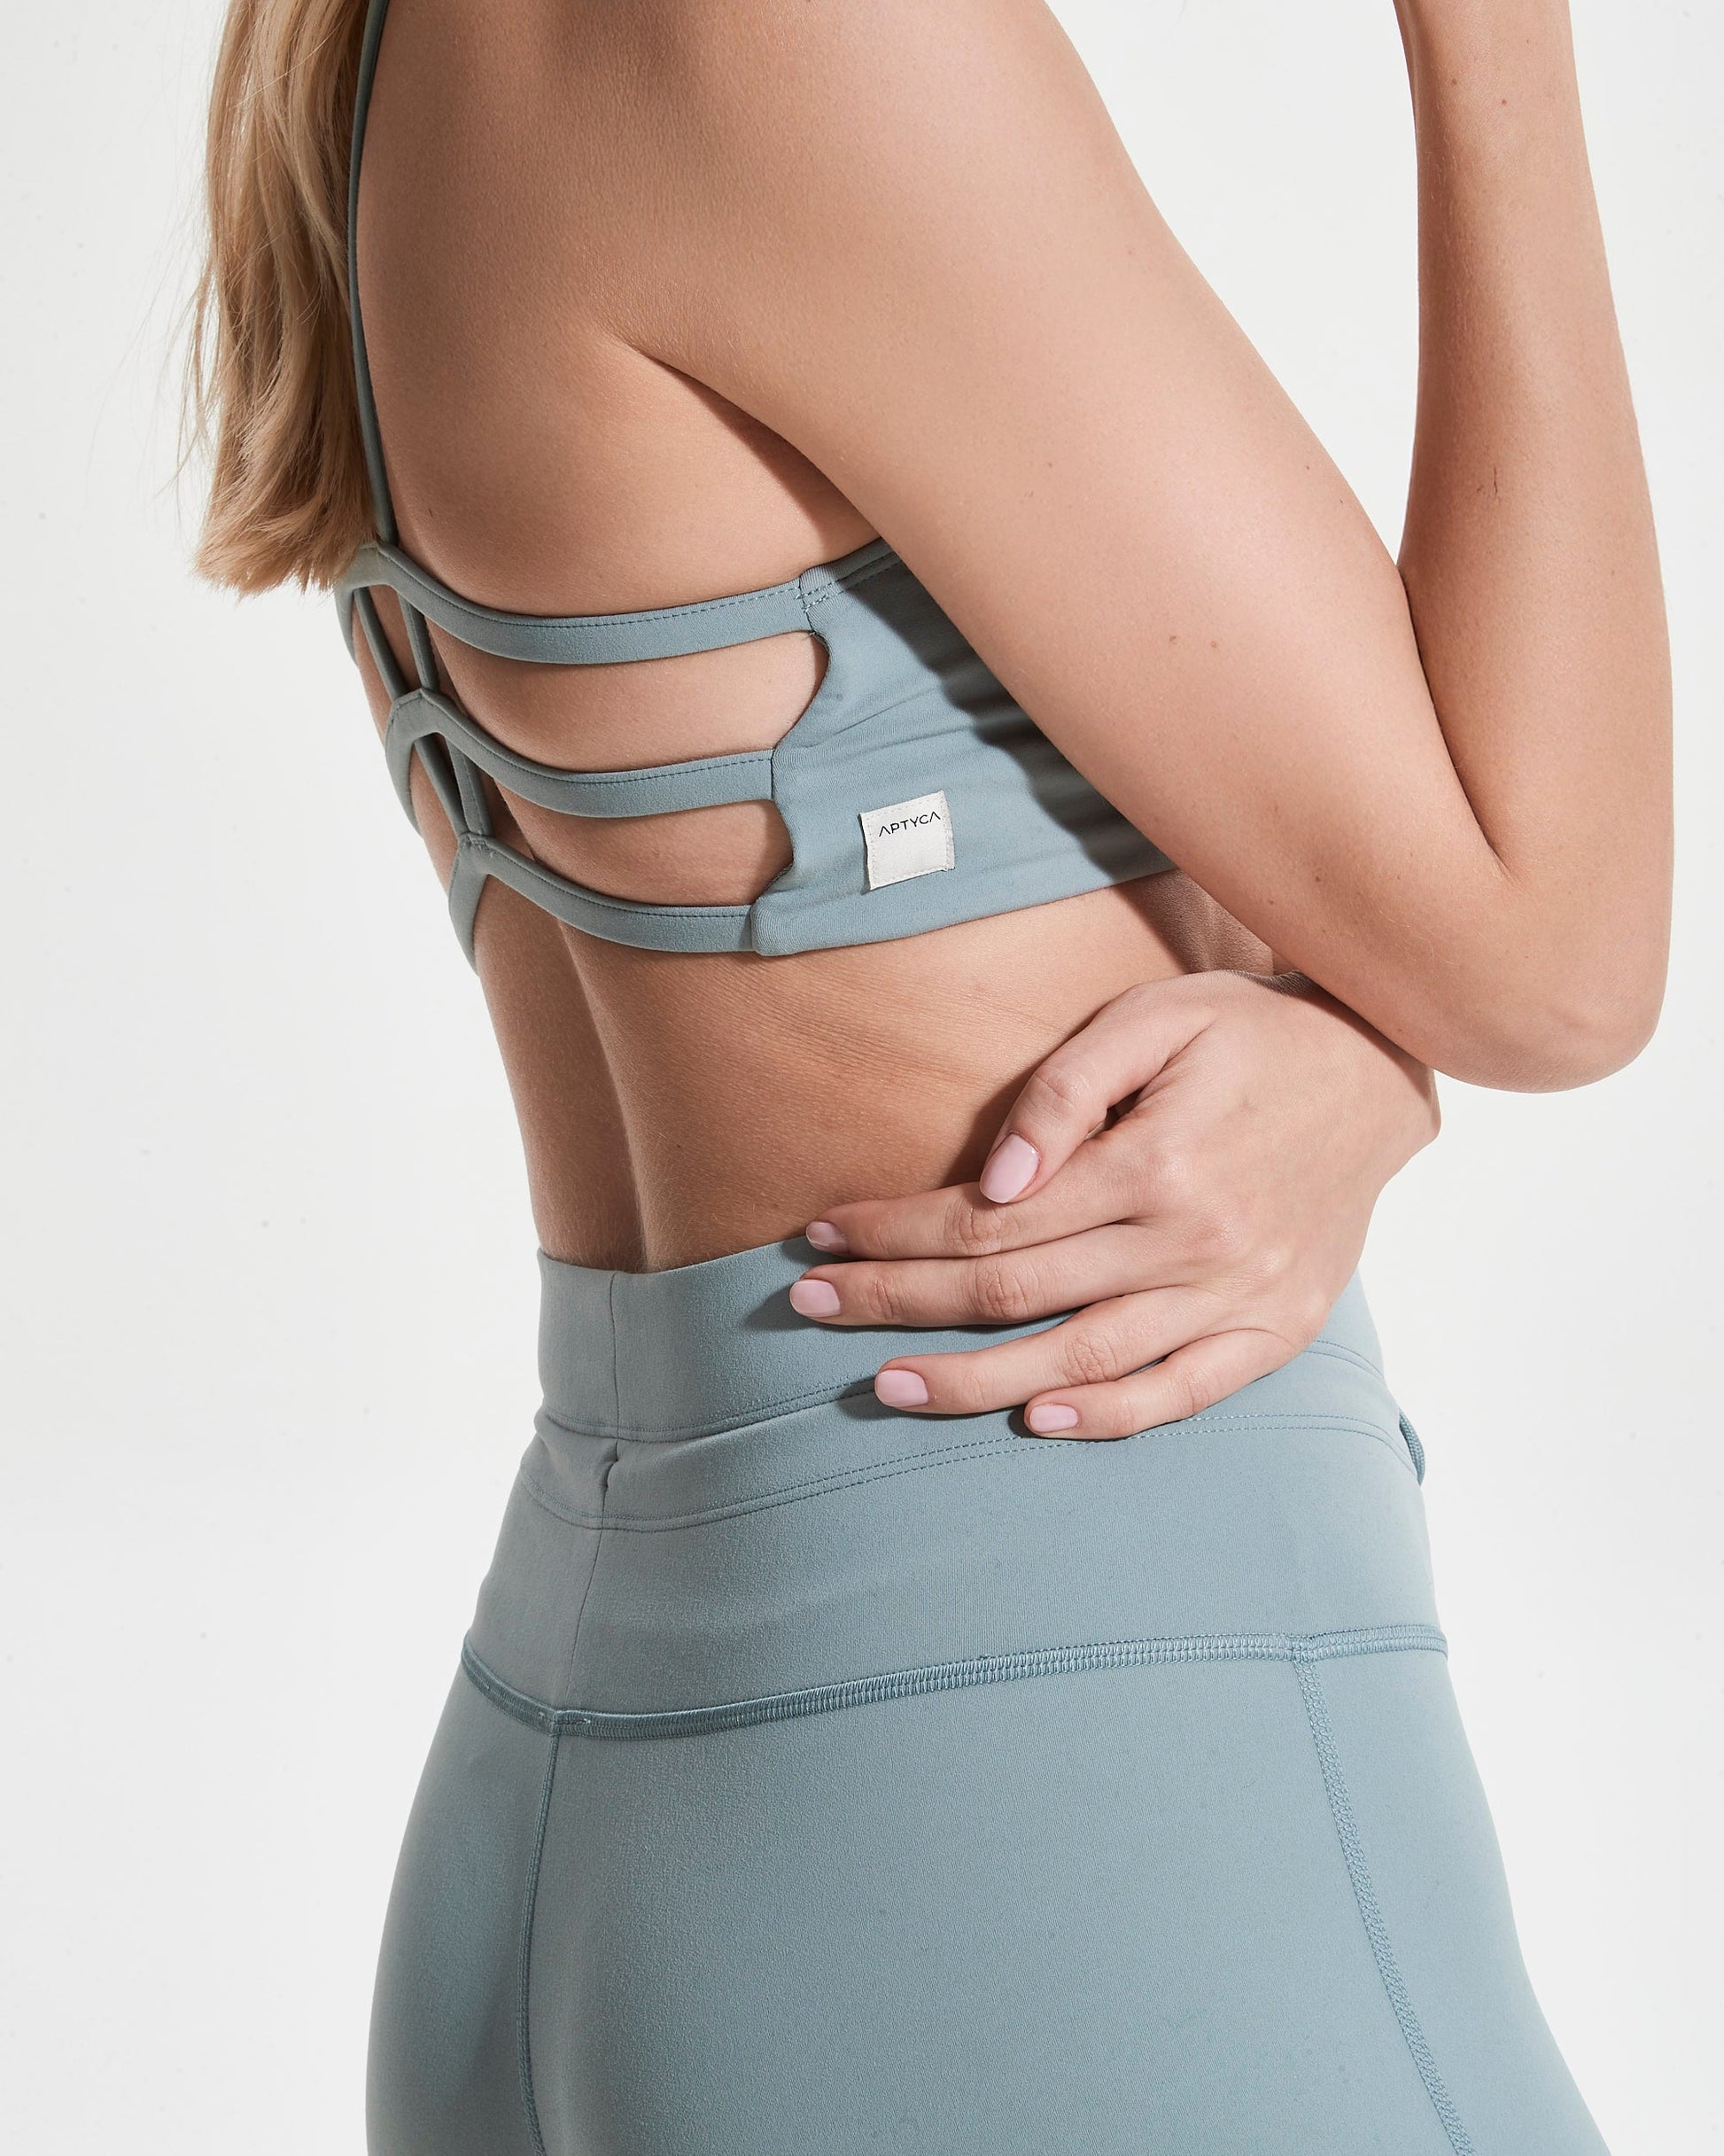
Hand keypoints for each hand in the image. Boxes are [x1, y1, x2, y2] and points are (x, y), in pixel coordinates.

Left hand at [788, 972, 1437, 1435]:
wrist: (1380, 1070)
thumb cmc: (1249, 1033)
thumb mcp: (1154, 1019)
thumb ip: (1066, 1093)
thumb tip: (993, 1178)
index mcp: (1154, 1163)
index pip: (988, 1222)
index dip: (895, 1234)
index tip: (824, 1236)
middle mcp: (1194, 1243)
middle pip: (1014, 1295)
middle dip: (898, 1305)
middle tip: (811, 1308)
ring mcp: (1239, 1297)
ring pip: (1081, 1360)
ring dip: (973, 1380)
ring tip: (886, 1386)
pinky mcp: (1278, 1329)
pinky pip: (1182, 1393)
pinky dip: (1108, 1416)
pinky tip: (1035, 1422)